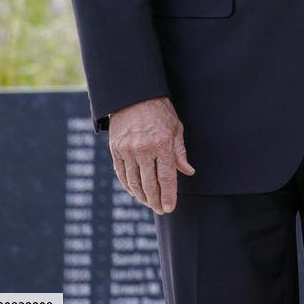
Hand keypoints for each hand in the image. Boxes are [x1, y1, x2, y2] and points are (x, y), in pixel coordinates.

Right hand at [109, 96, 195, 213]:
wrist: (135, 94)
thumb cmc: (160, 110)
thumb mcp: (175, 127)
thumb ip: (180, 152)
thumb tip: (188, 172)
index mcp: (162, 144)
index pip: (167, 178)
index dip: (169, 196)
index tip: (170, 208)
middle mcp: (144, 149)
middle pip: (150, 184)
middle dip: (156, 201)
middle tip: (160, 210)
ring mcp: (128, 150)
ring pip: (134, 182)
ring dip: (142, 196)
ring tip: (149, 203)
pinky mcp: (115, 149)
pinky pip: (122, 174)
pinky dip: (128, 186)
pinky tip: (135, 192)